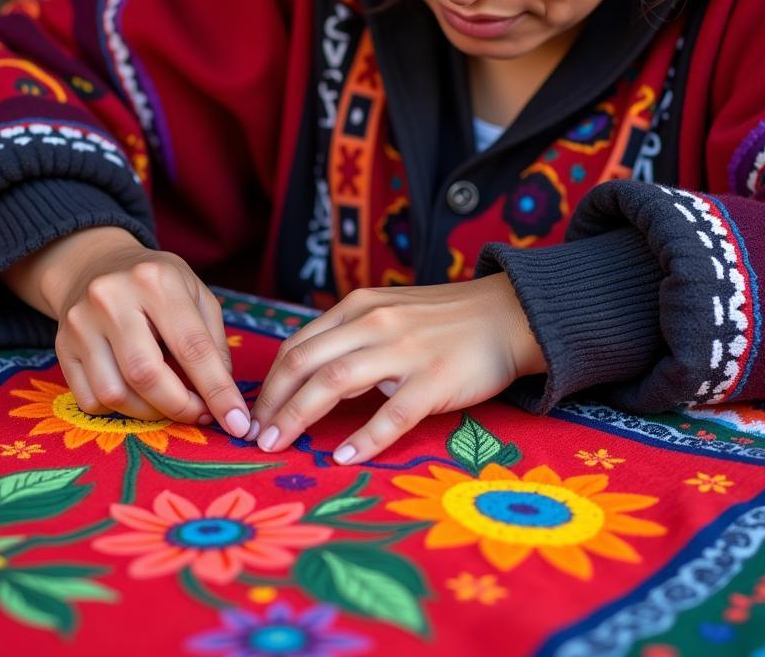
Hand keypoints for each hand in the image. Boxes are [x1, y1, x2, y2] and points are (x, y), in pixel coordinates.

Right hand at [1, 227, 250, 436]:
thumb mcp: (196, 294)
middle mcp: (111, 298)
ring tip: (170, 404)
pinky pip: (90, 401)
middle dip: (180, 407)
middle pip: (146, 374)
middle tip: (201, 416)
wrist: (96, 264)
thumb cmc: (157, 284)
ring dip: (150, 413)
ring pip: (114, 394)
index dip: (217, 390)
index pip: (192, 346)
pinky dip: (120, 411)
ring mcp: (80, 323)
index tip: (236, 421)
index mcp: (156, 280)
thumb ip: (214, 343)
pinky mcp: (61, 347)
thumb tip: (223, 399)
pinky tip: (137, 396)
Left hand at [246, 273, 544, 463]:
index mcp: (359, 307)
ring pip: (334, 383)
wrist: (508, 314)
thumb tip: (308, 375)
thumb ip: (351, 336)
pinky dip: (363, 438)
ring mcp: (404, 350)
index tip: (255, 413)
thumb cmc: (446, 320)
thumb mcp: (389, 312)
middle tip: (255, 437)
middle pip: (304, 363)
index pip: (298, 345)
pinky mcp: (434, 380)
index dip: (270, 382)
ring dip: (298, 417)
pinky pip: (391, 414)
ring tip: (278, 446)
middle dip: (272, 403)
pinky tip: (344, 457)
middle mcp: (374, 323)